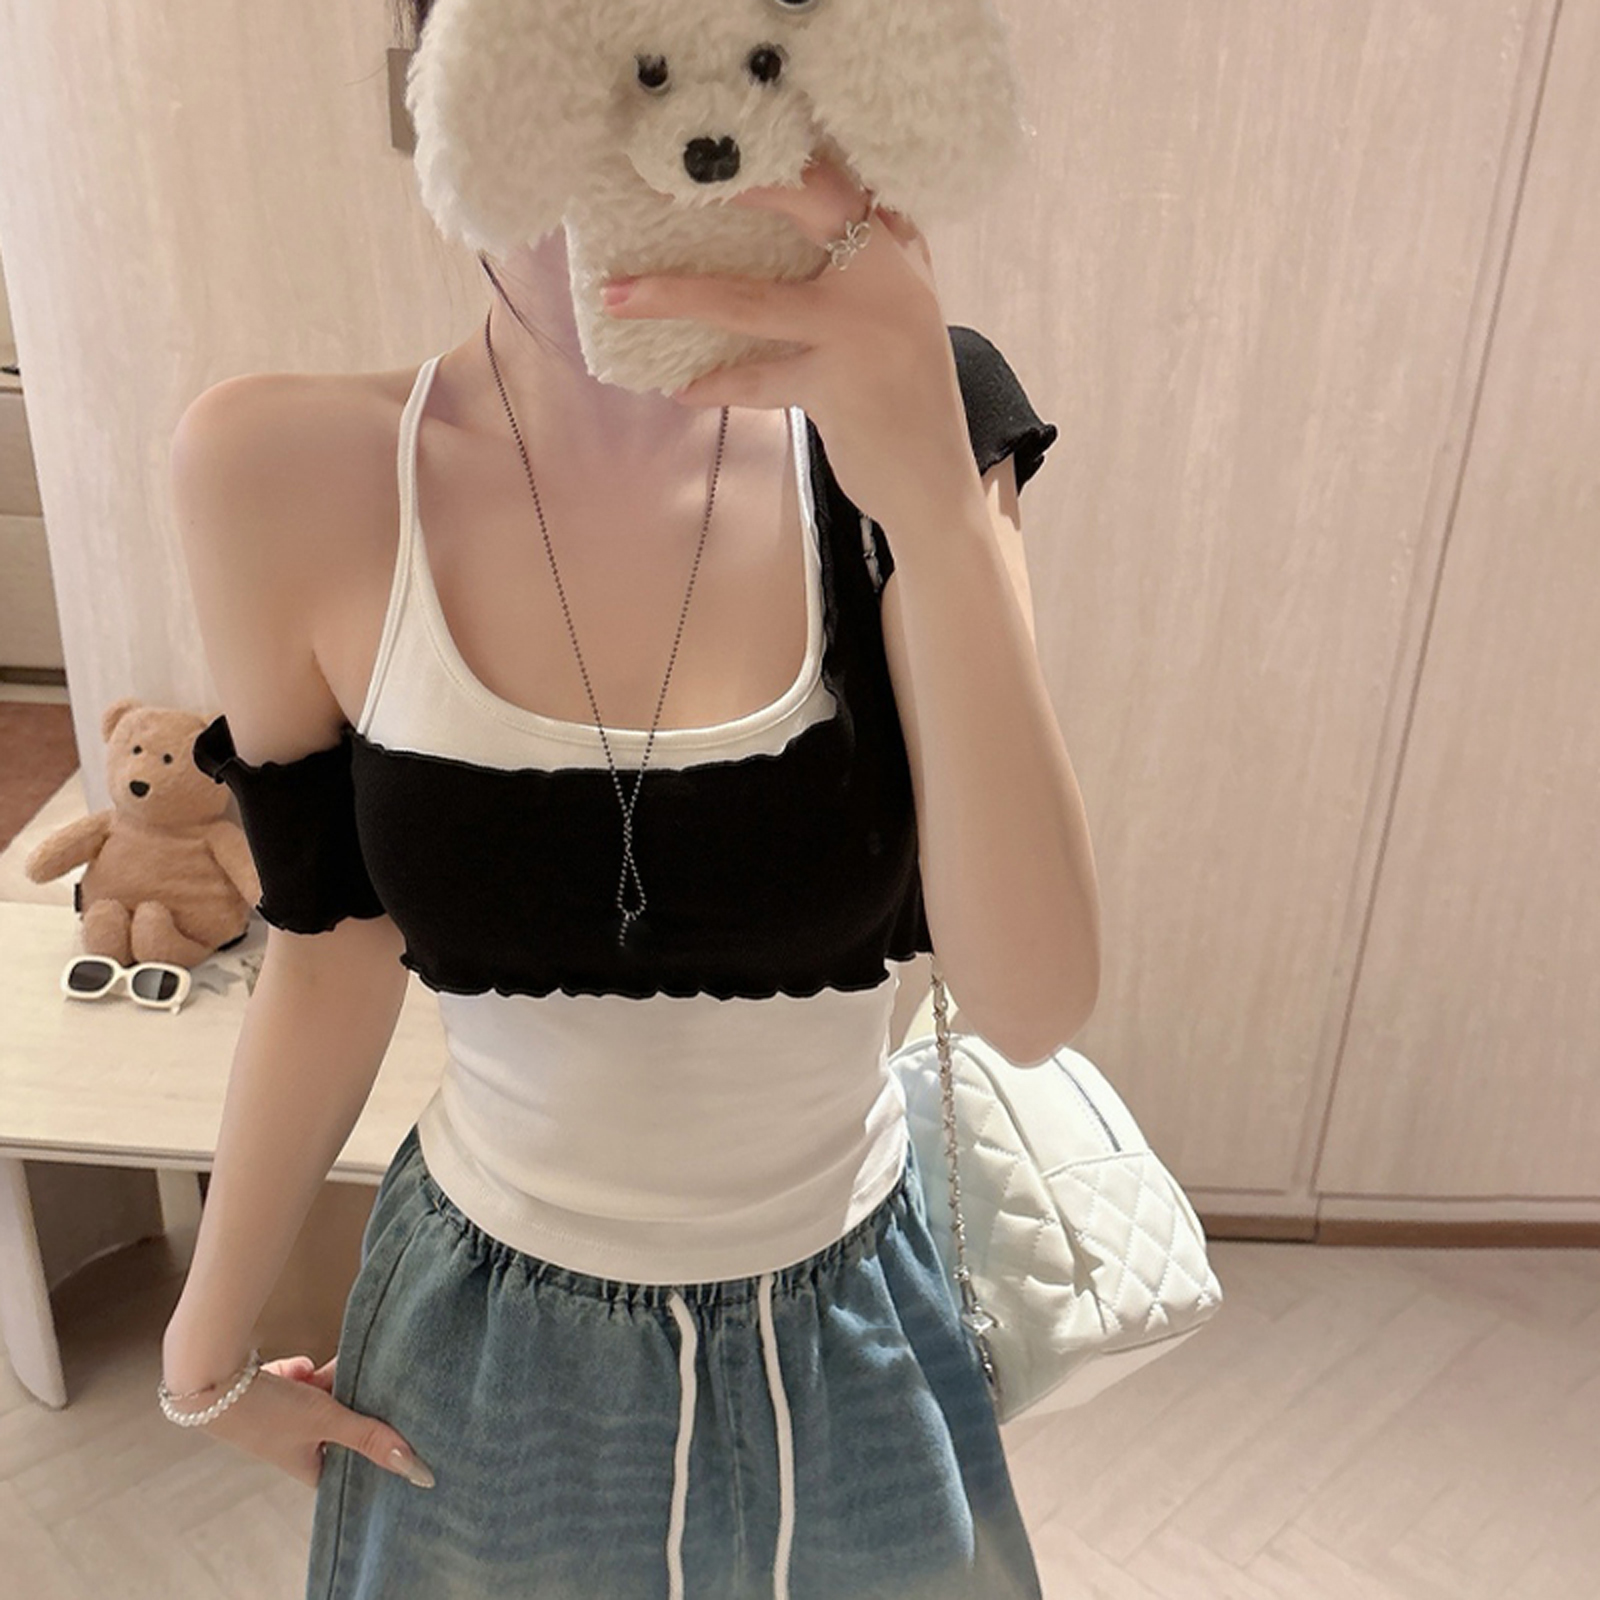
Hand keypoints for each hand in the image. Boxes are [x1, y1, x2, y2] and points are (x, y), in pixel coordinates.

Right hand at [166, 1352, 434, 1491]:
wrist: (212, 1380)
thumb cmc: (268, 1411)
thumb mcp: (327, 1421)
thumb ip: (370, 1437)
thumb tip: (417, 1471)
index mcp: (304, 1466)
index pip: (345, 1467)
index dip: (367, 1454)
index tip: (392, 1439)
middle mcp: (290, 1446)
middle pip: (337, 1424)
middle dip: (351, 1401)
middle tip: (369, 1383)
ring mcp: (276, 1419)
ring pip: (320, 1396)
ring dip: (327, 1381)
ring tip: (331, 1370)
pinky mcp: (266, 1392)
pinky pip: (299, 1379)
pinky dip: (300, 1370)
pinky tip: (297, 1367)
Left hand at [602, 149, 981, 536]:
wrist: (935, 482)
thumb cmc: (906, 399)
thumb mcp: (904, 316)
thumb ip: (872, 267)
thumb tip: (805, 216)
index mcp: (901, 254)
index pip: (843, 180)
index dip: (784, 158)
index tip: (723, 148)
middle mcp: (888, 280)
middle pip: (809, 204)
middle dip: (738, 185)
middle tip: (664, 184)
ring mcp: (861, 334)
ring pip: (752, 302)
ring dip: (677, 298)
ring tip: (620, 297)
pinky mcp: (836, 389)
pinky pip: (756, 379)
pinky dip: (716, 383)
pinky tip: (681, 389)